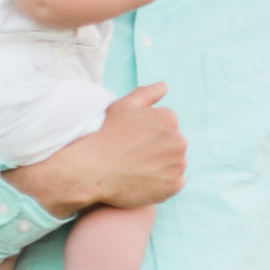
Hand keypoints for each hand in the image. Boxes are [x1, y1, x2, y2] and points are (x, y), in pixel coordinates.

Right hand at [4, 84, 184, 217]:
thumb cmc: (103, 134)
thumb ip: (146, 94)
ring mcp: (178, 164)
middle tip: (131, 154)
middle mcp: (179, 140)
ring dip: (161, 165)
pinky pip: (173, 182)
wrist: (90, 169)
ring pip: (174, 163)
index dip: (146, 132)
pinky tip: (142, 180)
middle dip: (157, 148)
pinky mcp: (175, 184)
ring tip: (135, 167)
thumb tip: (164, 86)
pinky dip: (162, 182)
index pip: (165, 125)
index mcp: (169, 118)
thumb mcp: (122, 107)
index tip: (129, 139)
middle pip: (172, 144)